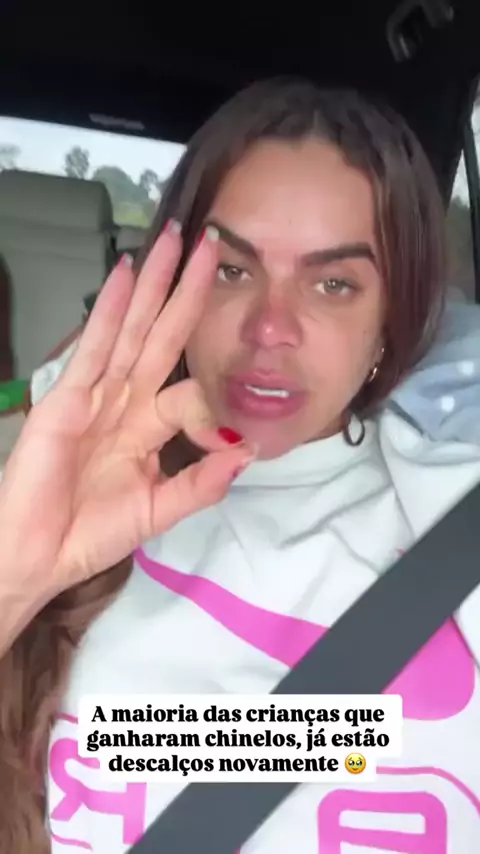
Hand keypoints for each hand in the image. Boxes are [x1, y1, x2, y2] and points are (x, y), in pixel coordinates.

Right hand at [0, 222, 253, 595]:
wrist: (37, 555)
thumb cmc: (90, 534)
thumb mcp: (158, 510)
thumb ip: (202, 484)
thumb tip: (246, 450)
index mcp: (148, 428)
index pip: (190, 393)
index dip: (214, 401)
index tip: (237, 431)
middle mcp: (126, 401)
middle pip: (163, 336)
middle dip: (186, 289)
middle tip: (210, 240)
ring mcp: (97, 394)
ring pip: (132, 329)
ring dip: (154, 283)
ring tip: (173, 237)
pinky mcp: (68, 396)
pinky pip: (95, 346)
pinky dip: (111, 309)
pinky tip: (127, 272)